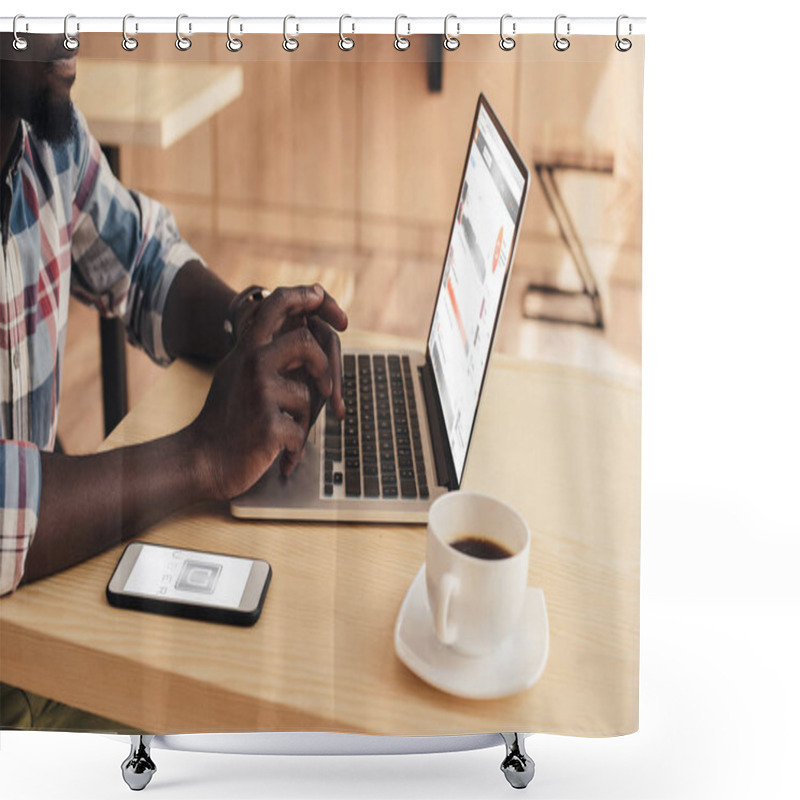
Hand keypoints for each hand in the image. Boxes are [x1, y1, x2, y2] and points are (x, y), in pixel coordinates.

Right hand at [189, 286, 338, 499]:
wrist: (201, 462)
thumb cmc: (226, 421)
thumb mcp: (237, 374)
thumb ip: (265, 353)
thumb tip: (305, 334)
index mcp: (246, 350)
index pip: (275, 303)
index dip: (304, 295)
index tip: (320, 295)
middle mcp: (252, 363)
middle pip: (306, 340)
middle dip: (325, 367)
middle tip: (327, 391)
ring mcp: (260, 392)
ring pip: (307, 394)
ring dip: (304, 420)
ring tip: (285, 434)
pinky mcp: (269, 424)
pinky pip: (301, 431)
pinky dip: (295, 448)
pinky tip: (279, 455)